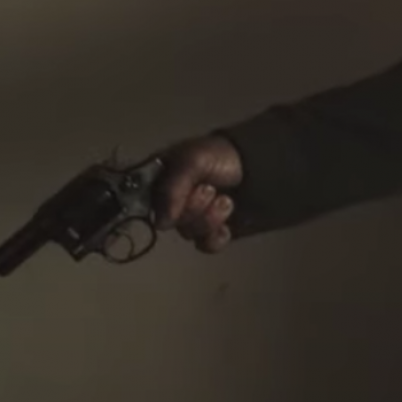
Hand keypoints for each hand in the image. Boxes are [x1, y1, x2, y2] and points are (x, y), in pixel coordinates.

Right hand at [150, 135, 243, 253]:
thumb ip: (172, 189)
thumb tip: (161, 224)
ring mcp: (191, 217)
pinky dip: (216, 237)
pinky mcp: (210, 231)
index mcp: (159, 180)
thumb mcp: (192, 160)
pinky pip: (205, 246)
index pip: (143, 202)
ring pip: (188, 233)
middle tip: (210, 189)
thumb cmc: (220, 155)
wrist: (258, 165)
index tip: (184, 193)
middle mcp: (170, 201)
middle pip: (168, 222)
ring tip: (225, 199)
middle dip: (193, 207)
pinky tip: (226, 225)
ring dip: (209, 218)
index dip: (162, 204)